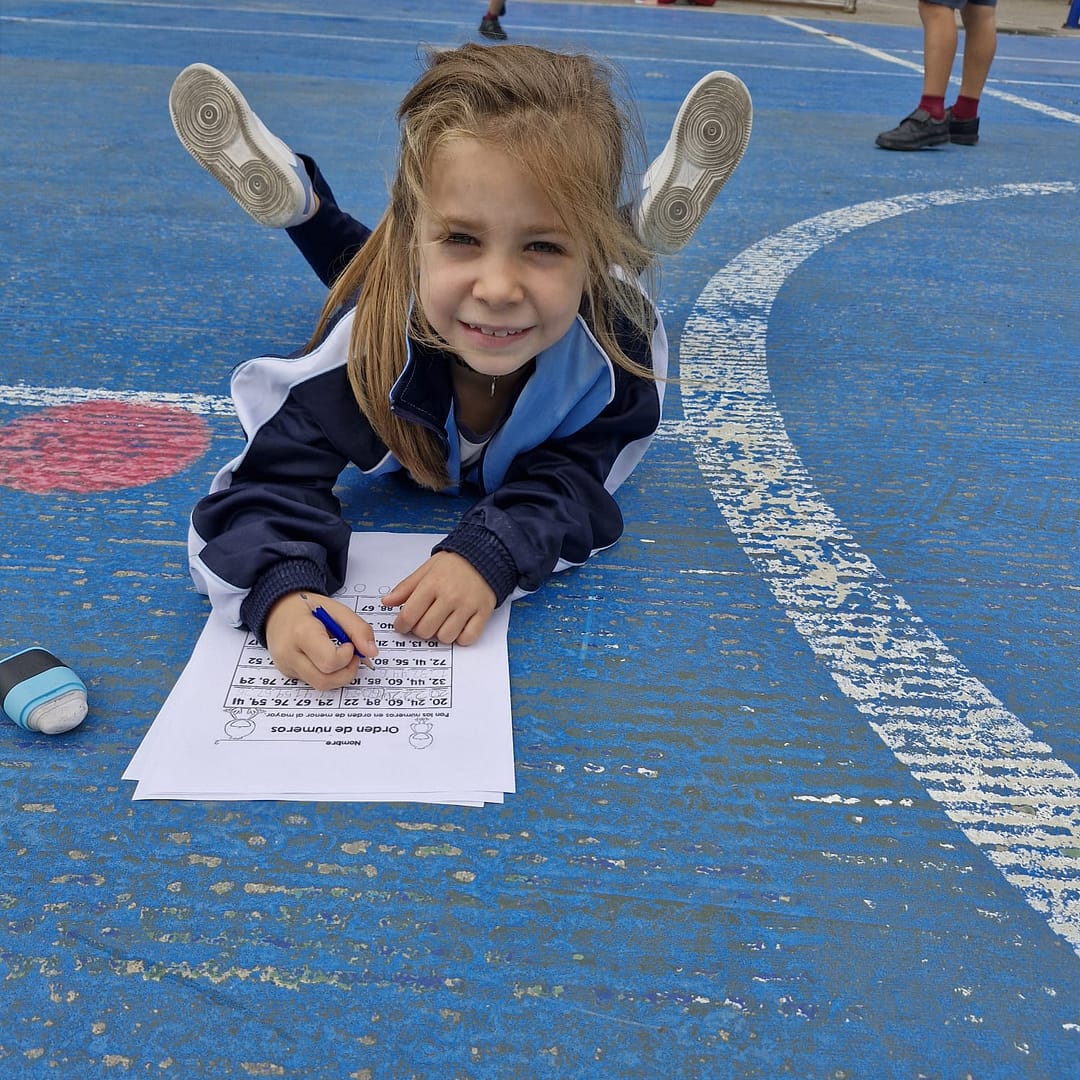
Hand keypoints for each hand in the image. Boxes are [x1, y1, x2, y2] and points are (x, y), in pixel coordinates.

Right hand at [264, 592, 378, 690]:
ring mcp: (286, 666)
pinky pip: (313, 682)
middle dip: (346, 671)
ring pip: (320, 686)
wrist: (278, 609)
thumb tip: (372, 652)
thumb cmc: (307, 607)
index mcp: (301, 632)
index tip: (348, 644)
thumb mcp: (337, 609)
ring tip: (341, 657)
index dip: (346, 656)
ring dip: (339, 676)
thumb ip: (358, 629)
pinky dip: (326, 674)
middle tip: (351, 655)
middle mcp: (289, 653)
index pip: (329, 661)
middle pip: (325, 680)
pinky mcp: (287, 673)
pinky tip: (325, 658)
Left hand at [382, 552, 495, 644]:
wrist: (485, 556)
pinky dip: (460, 637)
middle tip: (423, 621)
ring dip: (440, 634)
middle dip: (420, 630)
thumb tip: (387, 602)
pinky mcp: (483, 613)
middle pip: (425, 630)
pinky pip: (468, 638)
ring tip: (441, 623)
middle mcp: (450, 596)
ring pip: (445, 637)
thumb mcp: (426, 569)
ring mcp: (468, 606)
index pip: (409, 615)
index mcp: (432, 584)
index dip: (401, 625)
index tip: (403, 625)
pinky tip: (457, 627)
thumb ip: (406, 587)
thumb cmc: (454, 564)